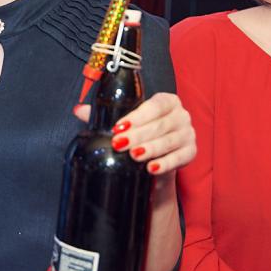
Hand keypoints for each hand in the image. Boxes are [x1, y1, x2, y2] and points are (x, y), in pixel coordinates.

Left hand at [74, 92, 196, 174]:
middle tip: (119, 144)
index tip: (118, 127)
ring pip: (170, 141)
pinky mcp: (191, 153)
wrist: (155, 162)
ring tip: (134, 155)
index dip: (137, 116)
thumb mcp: (124, 124)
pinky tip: (151, 168)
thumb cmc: (140, 135)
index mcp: (166, 102)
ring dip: (151, 148)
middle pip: (160, 124)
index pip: (155, 105)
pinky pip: (180, 157)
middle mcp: (181, 115)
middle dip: (138, 135)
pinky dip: (165, 163)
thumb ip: (104, 114)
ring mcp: (188, 134)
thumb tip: (79, 110)